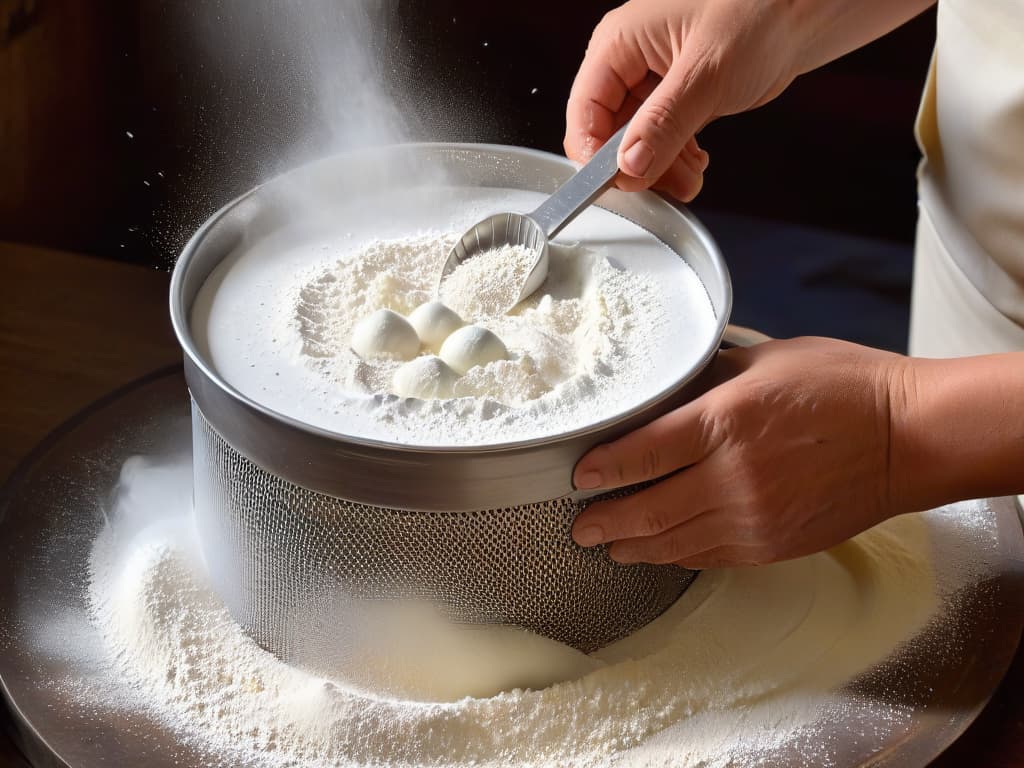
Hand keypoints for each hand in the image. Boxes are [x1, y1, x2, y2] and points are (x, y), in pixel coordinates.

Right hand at [564, 0, 801, 200]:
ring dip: (660, 168)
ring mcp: (653, 80)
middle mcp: (630, 61)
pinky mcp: (677, 96)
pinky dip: (675, 159)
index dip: (595, 152)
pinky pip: (661, 139)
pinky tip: (695, 163)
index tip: (618, 184)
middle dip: (637, 165)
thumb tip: (628, 165)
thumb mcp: (707, 74)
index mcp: (620, 42)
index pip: (584, 109)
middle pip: (609, 132)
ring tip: (689, 176)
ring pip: (636, 143)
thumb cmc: (761, 12)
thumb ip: (664, 124)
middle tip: (665, 183)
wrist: (807, 10)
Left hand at [571, 337, 907, 567]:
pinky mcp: (774, 545)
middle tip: (579, 526)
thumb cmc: (844, 387)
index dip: (604, 468)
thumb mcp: (767, 358)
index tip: (578, 476)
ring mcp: (755, 517)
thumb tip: (671, 387)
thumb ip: (711, 375)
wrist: (910, 438)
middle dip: (605, 520)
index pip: (645, 452)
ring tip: (608, 545)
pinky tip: (659, 552)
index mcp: (727, 420)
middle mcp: (735, 476)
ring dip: (634, 546)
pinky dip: (677, 556)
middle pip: (649, 508)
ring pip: (675, 542)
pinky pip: (710, 556)